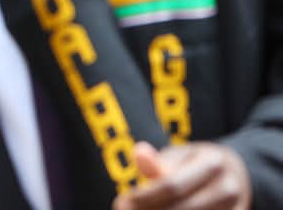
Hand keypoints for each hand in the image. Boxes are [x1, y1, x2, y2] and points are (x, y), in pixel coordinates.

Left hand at [112, 141, 250, 209]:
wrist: (236, 175)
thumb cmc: (195, 164)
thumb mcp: (178, 156)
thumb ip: (157, 162)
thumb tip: (138, 153)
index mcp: (212, 162)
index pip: (172, 186)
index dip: (144, 198)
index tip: (121, 203)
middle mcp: (228, 187)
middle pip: (181, 209)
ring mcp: (236, 207)